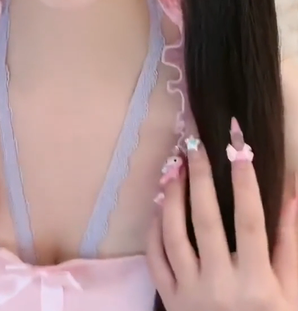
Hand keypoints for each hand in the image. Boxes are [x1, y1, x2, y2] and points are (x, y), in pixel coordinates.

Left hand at [147, 123, 297, 310]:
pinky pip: (156, 258)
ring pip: (173, 235)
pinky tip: (159, 207)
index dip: (245, 183)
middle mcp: (221, 285)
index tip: (239, 147)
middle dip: (201, 177)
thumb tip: (292, 194)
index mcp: (257, 283)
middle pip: (207, 220)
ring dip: (172, 197)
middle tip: (195, 143)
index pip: (251, 222)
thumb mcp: (290, 294)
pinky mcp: (170, 301)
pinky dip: (154, 230)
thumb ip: (290, 245)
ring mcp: (190, 293)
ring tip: (174, 168)